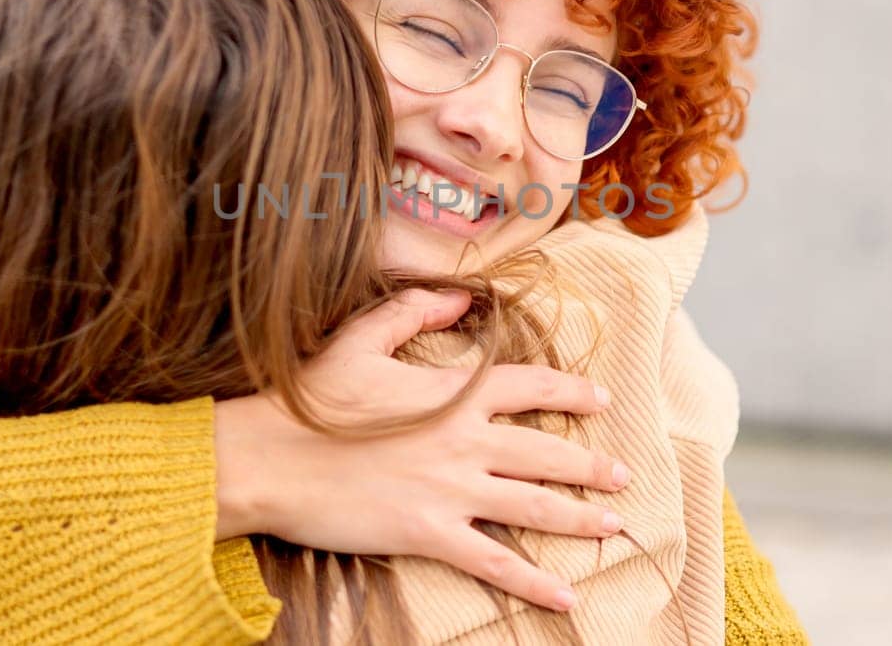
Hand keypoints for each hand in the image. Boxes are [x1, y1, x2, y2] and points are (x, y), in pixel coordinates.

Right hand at [214, 288, 629, 611]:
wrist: (268, 458)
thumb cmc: (310, 398)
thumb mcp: (361, 338)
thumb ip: (414, 312)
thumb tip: (458, 296)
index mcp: (452, 393)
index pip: (530, 387)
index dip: (572, 393)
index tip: (601, 401)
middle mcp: (464, 441)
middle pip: (546, 453)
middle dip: (591, 465)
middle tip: (622, 473)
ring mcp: (451, 491)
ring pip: (534, 507)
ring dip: (579, 518)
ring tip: (612, 525)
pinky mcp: (430, 534)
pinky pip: (496, 564)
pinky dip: (534, 582)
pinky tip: (567, 595)